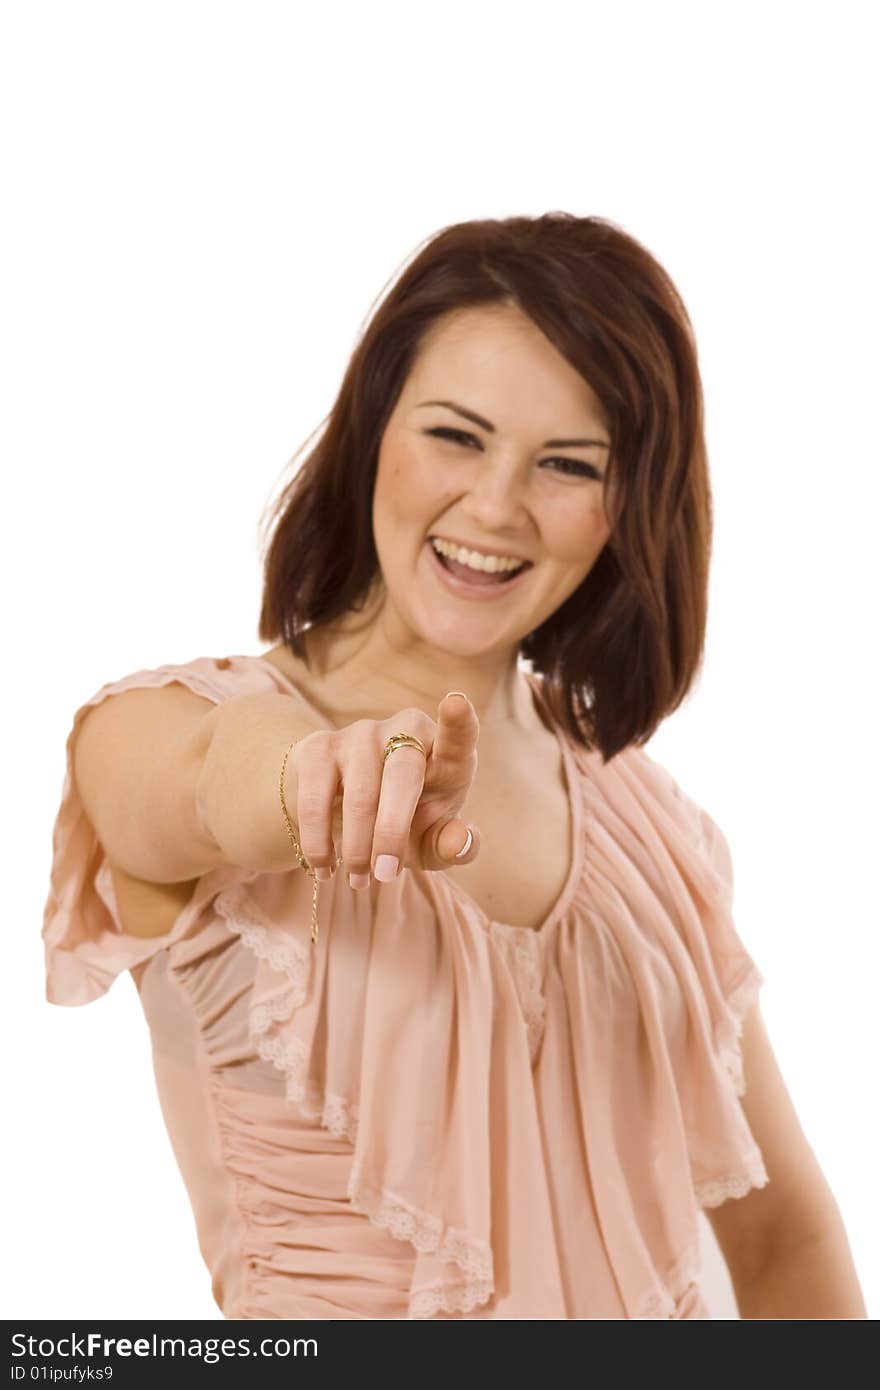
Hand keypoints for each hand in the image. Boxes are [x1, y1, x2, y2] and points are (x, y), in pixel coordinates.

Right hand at [288, 692, 480, 884]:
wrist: (342, 811)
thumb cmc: (406, 823)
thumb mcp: (432, 841)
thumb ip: (453, 846)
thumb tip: (460, 840)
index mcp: (446, 752)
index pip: (458, 733)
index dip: (458, 720)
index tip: (457, 704)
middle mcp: (406, 730)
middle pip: (402, 774)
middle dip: (392, 833)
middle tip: (385, 876)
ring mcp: (361, 733)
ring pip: (360, 793)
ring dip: (357, 846)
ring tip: (358, 881)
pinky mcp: (320, 747)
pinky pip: (316, 799)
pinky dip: (319, 841)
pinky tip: (324, 867)